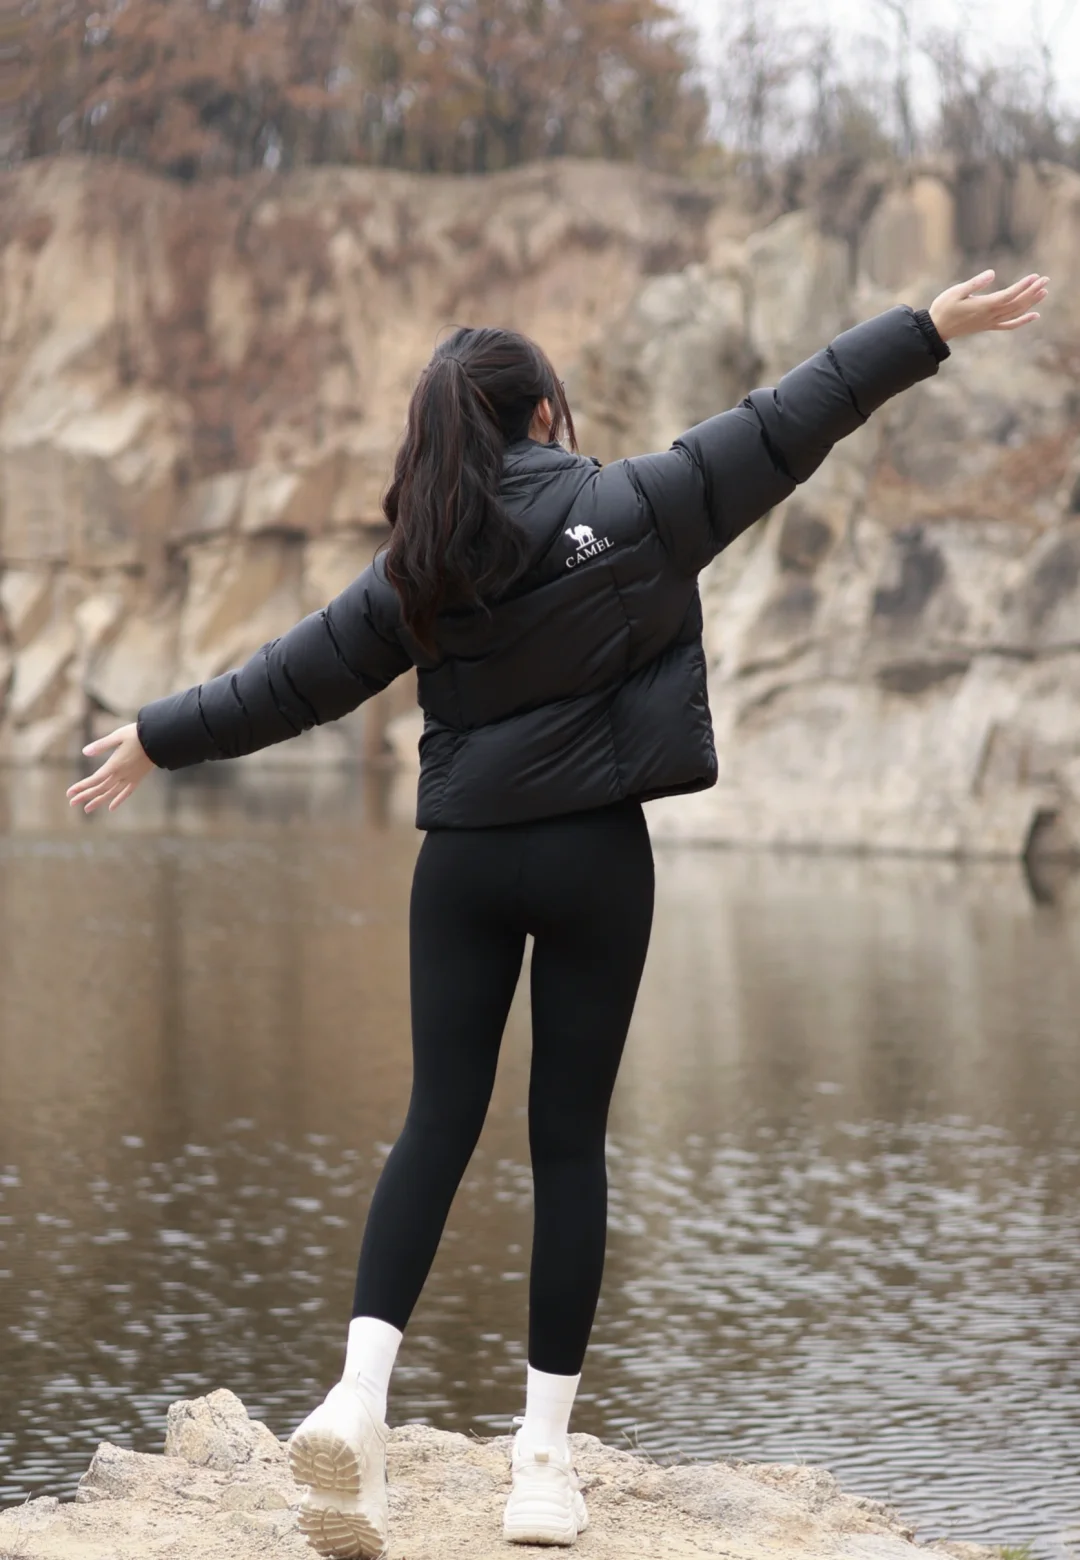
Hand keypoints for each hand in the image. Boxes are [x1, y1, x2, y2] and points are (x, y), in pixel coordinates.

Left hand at [66, 723, 155, 813]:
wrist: (160, 739)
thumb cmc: (138, 735)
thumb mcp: (118, 736)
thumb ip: (101, 745)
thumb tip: (84, 752)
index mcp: (114, 765)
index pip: (95, 780)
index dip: (81, 787)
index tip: (69, 793)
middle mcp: (121, 775)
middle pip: (101, 789)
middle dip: (85, 796)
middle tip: (72, 803)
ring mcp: (130, 778)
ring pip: (112, 793)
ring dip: (98, 801)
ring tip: (87, 809)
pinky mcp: (138, 778)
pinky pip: (127, 792)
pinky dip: (118, 800)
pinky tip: (111, 807)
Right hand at [929, 270, 1048, 341]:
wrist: (937, 329)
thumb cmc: (944, 307)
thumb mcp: (956, 292)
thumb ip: (975, 283)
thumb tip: (992, 273)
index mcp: (984, 305)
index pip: (1009, 295)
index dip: (1023, 286)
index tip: (1035, 277)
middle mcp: (990, 315)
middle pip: (1016, 303)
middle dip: (1032, 292)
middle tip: (1046, 280)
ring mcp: (990, 322)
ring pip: (1015, 313)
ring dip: (1031, 303)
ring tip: (1044, 292)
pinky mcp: (988, 326)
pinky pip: (1009, 325)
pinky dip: (1022, 321)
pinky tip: (1034, 315)